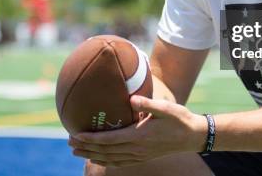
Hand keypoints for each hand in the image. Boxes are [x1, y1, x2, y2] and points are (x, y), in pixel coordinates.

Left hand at [69, 95, 206, 167]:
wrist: (192, 136)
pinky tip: (98, 158)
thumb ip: (147, 104)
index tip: (75, 135)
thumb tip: (131, 99)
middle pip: (106, 151)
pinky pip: (120, 162)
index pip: (109, 139)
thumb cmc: (179, 119)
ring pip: (110, 158)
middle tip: (68, 143)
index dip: (91, 138)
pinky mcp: (143, 156)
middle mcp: (137, 148)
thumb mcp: (166, 108)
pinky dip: (106, 161)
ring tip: (76, 151)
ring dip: (92, 155)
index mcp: (139, 135)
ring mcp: (139, 155)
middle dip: (85, 147)